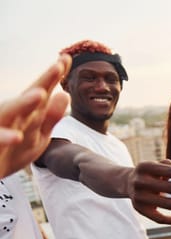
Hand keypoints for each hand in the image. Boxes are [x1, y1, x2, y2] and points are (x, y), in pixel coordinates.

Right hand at [0, 54, 70, 177]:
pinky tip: (17, 136)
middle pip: (29, 97)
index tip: (67, 58)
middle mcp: (12, 116)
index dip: (53, 76)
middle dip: (43, 82)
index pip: (42, 92)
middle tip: (58, 67)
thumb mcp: (37, 136)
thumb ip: (51, 116)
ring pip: (10, 112)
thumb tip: (65, 94)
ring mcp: (0, 128)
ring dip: (24, 103)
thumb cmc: (11, 153)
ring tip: (40, 94)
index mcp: (26, 114)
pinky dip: (5, 137)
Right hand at [127, 159, 170, 224]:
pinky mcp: (140, 209)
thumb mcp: (160, 165)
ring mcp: (139, 197)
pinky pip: (158, 218)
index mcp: (146, 166)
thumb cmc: (152, 173)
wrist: (129, 182)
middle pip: (170, 188)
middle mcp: (140, 181)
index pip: (170, 172)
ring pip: (166, 204)